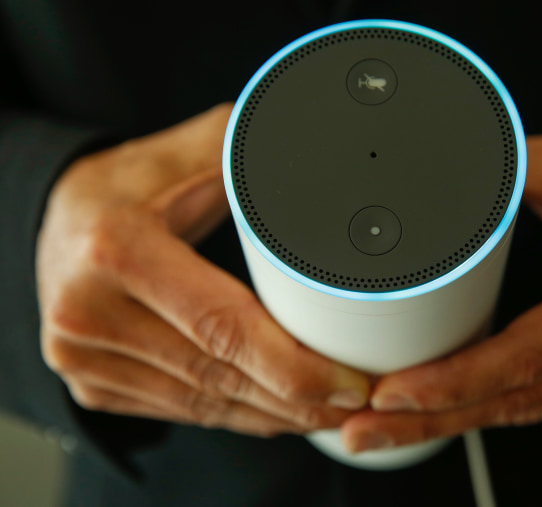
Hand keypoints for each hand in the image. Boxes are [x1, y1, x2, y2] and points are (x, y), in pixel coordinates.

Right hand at [37, 104, 369, 436]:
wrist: (49, 222)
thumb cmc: (123, 187)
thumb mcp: (177, 156)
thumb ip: (244, 153)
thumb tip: (318, 150)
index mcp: (117, 248)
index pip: (224, 327)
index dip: (295, 367)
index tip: (351, 382)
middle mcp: (88, 311)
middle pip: (219, 375)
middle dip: (298, 400)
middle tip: (355, 403)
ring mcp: (83, 357)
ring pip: (203, 404)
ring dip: (272, 415)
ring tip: (327, 413)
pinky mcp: (89, 383)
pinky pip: (179, 411)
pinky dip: (234, 414)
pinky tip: (274, 412)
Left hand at [339, 134, 541, 451]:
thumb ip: (508, 173)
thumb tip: (435, 177)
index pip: (532, 354)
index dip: (458, 379)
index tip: (395, 391)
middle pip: (522, 400)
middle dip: (435, 419)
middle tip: (367, 430)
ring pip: (532, 409)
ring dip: (456, 419)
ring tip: (388, 426)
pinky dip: (494, 406)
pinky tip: (448, 411)